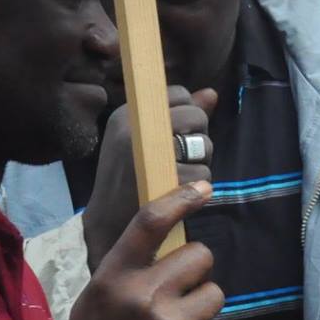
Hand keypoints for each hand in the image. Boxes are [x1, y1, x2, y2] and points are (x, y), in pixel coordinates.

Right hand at [60, 182, 226, 319]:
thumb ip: (123, 270)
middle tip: (177, 296)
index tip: (203, 188)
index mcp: (113, 281)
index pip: (150, 221)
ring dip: (202, 310)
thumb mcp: (93, 304)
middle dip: (195, 271)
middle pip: (200, 254)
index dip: (181, 198)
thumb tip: (162, 230)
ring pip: (215, 293)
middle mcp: (144, 298)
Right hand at [82, 85, 218, 272]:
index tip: (178, 136)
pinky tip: (180, 196)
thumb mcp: (145, 141)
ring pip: (203, 145)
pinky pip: (203, 174)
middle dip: (198, 138)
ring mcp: (149, 151)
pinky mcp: (163, 178)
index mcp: (128, 114)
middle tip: (182, 159)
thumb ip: (179, 115)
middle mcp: (135, 126)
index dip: (188, 115)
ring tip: (179, 178)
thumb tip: (212, 93)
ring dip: (200, 164)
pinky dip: (199, 189)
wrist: (108, 226)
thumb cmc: (130, 181)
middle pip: (196, 115)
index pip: (178, 94)